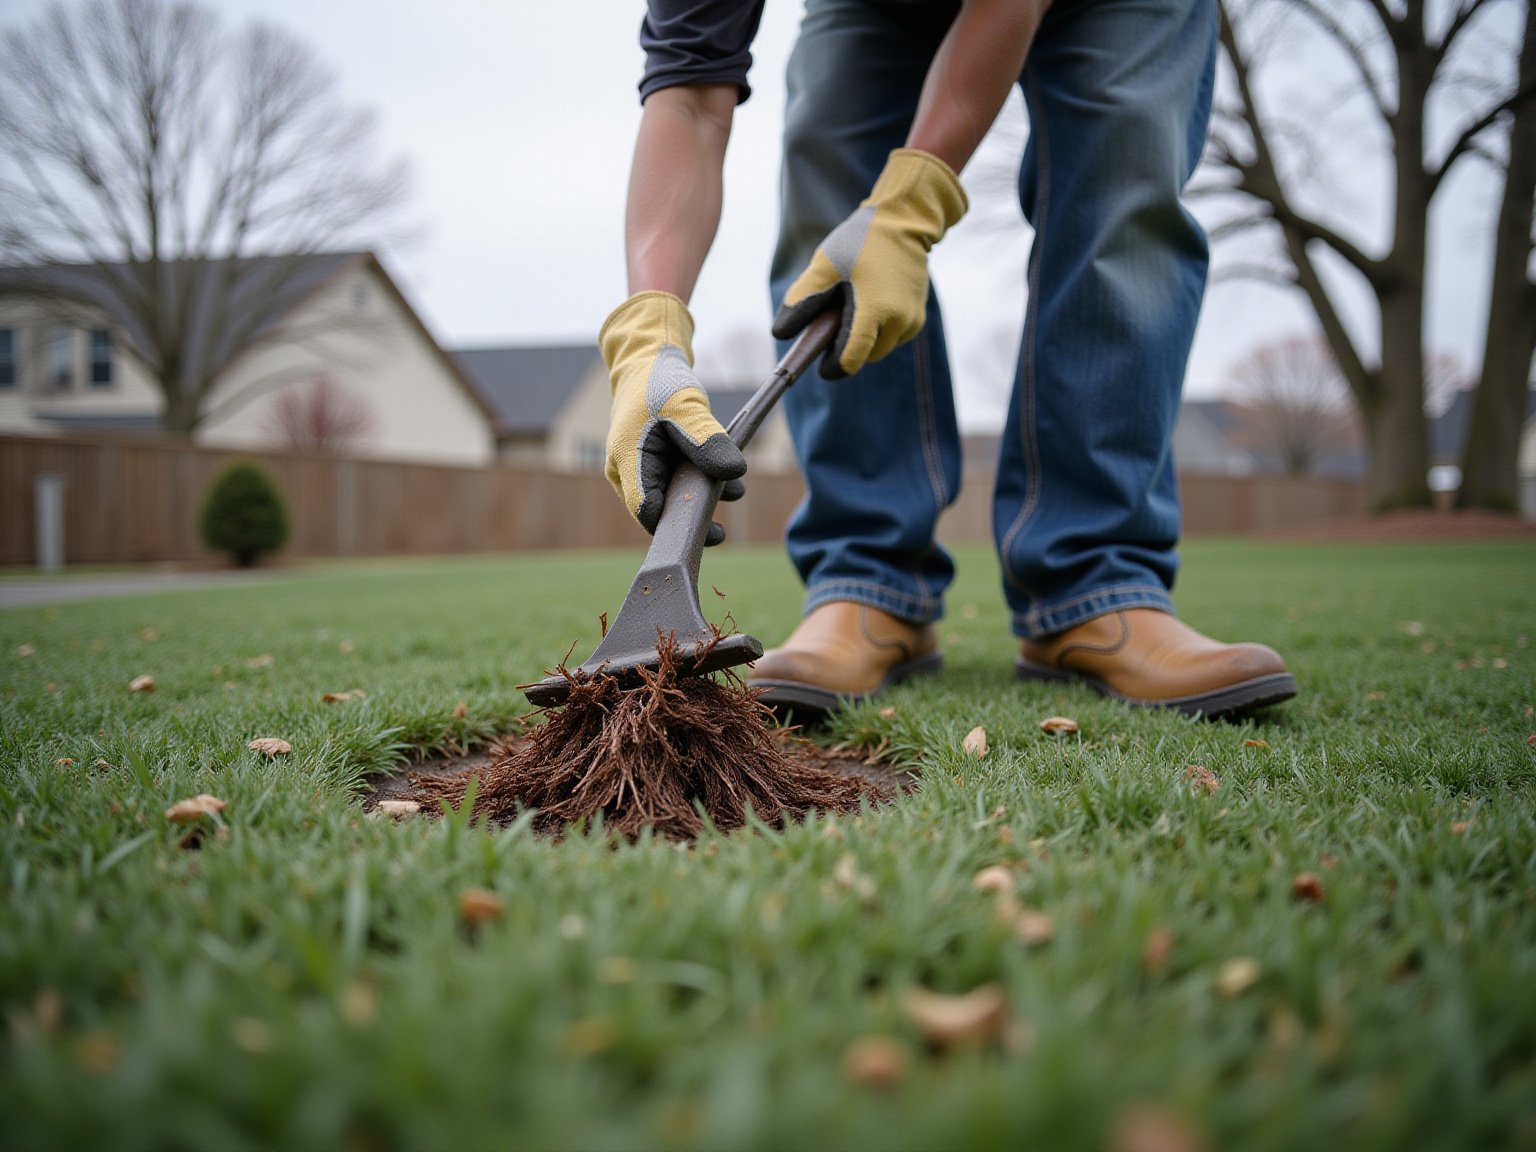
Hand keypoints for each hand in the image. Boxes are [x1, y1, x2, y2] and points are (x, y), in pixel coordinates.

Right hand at [602, 291, 747, 545]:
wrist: (648, 364)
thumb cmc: (659, 382)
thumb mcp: (686, 406)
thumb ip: (708, 440)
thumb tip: (734, 473)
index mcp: (627, 460)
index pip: (646, 511)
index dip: (675, 526)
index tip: (708, 531)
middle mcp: (627, 472)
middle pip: (658, 511)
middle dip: (693, 516)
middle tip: (722, 529)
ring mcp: (640, 470)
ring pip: (670, 499)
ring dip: (703, 499)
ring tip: (735, 492)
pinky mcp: (655, 466)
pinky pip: (676, 484)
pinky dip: (701, 483)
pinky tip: (727, 480)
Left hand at [773, 148, 966, 378]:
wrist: (904, 222)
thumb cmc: (860, 241)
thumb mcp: (824, 266)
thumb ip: (802, 300)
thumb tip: (781, 333)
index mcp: (874, 312)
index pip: (850, 361)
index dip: (831, 365)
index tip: (819, 359)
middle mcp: (898, 323)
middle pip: (863, 358)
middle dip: (845, 347)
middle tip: (834, 317)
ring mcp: (912, 322)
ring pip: (878, 350)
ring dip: (862, 339)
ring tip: (853, 305)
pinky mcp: (918, 319)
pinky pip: (892, 339)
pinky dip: (878, 331)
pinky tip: (871, 302)